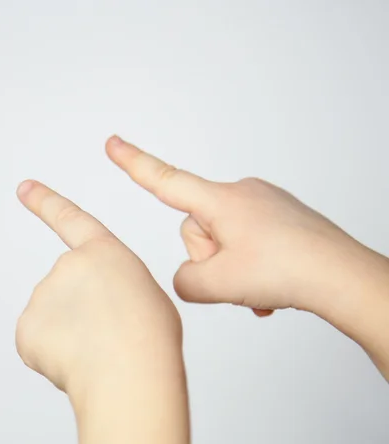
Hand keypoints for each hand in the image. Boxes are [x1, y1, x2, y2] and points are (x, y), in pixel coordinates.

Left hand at [16, 180, 190, 443]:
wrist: (129, 374)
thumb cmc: (149, 338)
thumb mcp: (146, 294)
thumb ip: (114, 286)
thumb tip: (95, 308)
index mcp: (102, 253)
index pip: (69, 219)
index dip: (45, 202)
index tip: (24, 188)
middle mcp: (66, 266)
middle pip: (67, 288)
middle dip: (81, 310)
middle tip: (108, 334)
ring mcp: (42, 296)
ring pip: (53, 318)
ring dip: (70, 333)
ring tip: (97, 350)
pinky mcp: (26, 329)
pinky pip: (38, 341)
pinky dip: (52, 354)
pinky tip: (75, 363)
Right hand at [105, 136, 388, 378]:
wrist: (342, 276)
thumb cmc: (287, 271)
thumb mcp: (217, 285)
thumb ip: (184, 282)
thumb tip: (189, 277)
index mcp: (221, 201)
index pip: (165, 180)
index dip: (134, 163)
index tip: (113, 143)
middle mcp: (242, 193)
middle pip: (196, 228)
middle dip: (209, 259)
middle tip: (237, 278)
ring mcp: (263, 203)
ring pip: (223, 239)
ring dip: (232, 267)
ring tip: (257, 285)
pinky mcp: (280, 216)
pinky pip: (247, 240)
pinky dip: (249, 266)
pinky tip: (267, 287)